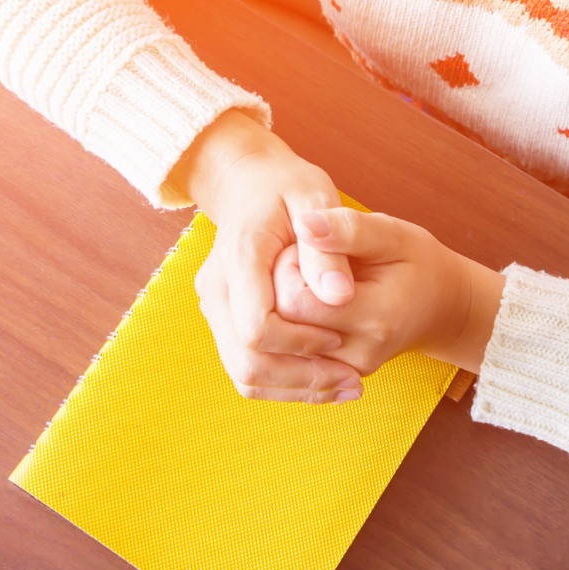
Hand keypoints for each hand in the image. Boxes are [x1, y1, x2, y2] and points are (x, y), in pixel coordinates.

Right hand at [168, 109, 363, 402]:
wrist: (247, 182)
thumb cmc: (288, 186)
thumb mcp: (315, 198)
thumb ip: (329, 246)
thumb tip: (340, 297)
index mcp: (240, 256)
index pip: (258, 326)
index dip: (303, 342)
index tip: (341, 335)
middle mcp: (216, 286)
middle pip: (247, 360)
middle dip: (303, 377)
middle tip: (355, 380)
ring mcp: (214, 306)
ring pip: (244, 372)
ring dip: (296, 388)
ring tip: (347, 385)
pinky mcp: (221, 319)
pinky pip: (245, 367)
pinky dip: (285, 382)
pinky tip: (326, 378)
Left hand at [273, 207, 505, 387]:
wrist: (440, 306)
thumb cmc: (417, 262)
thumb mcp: (392, 234)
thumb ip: (348, 228)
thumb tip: (304, 223)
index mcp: (375, 316)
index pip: (294, 301)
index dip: (288, 266)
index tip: (307, 245)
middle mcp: (359, 353)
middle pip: (282, 326)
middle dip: (280, 286)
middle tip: (306, 260)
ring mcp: (346, 370)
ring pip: (283, 344)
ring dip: (284, 308)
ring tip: (311, 282)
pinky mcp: (335, 374)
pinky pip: (291, 354)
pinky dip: (291, 326)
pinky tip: (313, 302)